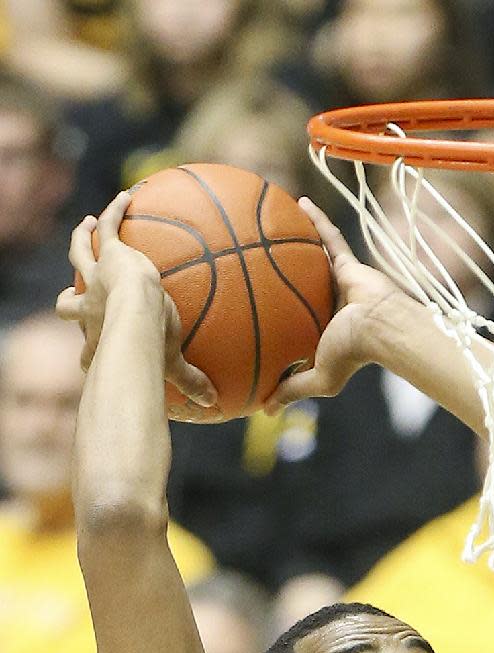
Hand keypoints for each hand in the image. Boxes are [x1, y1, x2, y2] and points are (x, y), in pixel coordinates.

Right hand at [56, 190, 215, 409]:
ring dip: (81, 240)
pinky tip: (128, 196)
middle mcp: (89, 309)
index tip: (93, 355)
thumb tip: (214, 402)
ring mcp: (95, 278)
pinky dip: (115, 212)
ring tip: (88, 226)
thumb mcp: (171, 364)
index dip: (89, 352)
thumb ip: (191, 381)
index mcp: (99, 337)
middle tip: (75, 292)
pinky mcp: (108, 253)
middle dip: (68, 300)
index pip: (88, 349)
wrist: (137, 315)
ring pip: (79, 254)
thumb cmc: (150, 346)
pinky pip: (109, 227)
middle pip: (67, 305)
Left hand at [264, 196, 402, 412]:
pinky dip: (315, 220)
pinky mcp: (349, 263)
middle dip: (280, 272)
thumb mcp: (319, 378)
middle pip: (299, 284)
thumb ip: (292, 390)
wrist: (383, 328)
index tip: (252, 307)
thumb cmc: (354, 353)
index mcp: (321, 329)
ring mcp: (338, 281)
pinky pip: (328, 236)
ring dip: (295, 240)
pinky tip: (297, 202)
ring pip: (311, 256)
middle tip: (252, 258)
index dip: (279, 314)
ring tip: (270, 222)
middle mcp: (327, 303)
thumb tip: (264, 410)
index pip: (296, 320)